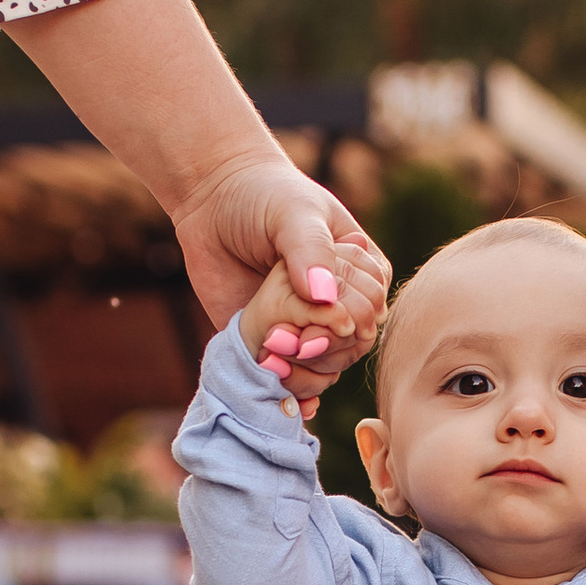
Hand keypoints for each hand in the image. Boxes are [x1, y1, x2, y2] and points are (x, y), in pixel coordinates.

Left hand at [176, 157, 387, 418]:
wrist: (212, 201)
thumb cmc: (264, 196)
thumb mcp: (293, 213)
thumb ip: (311, 251)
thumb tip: (325, 298)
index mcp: (361, 270)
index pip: (372, 310)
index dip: (350, 319)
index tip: (321, 313)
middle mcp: (339, 302)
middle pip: (352, 346)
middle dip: (321, 349)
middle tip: (283, 339)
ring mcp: (307, 324)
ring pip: (325, 368)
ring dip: (302, 371)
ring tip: (268, 353)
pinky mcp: (274, 341)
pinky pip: (292, 377)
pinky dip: (288, 388)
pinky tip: (276, 384)